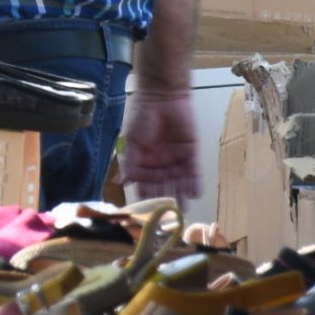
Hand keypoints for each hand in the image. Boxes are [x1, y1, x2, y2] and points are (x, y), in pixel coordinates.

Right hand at [117, 90, 199, 205]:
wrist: (162, 97)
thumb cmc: (142, 117)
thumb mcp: (132, 142)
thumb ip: (129, 163)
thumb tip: (120, 182)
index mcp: (144, 162)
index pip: (144, 183)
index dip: (145, 196)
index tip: (146, 212)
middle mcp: (160, 164)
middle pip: (162, 186)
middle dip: (164, 200)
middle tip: (167, 217)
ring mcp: (176, 159)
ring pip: (178, 181)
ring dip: (180, 195)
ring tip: (183, 210)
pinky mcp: (190, 152)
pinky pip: (193, 171)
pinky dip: (194, 182)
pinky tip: (194, 194)